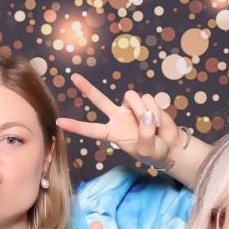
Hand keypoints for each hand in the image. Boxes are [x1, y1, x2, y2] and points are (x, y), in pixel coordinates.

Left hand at [56, 74, 182, 167]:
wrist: (169, 145)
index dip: (76, 126)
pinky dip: (154, 110)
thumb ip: (144, 136)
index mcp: (112, 133)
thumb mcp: (146, 150)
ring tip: (153, 126)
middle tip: (73, 77)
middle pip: (99, 100)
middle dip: (87, 88)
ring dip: (143, 111)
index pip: (91, 129)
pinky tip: (158, 121)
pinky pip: (147, 99)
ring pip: (131, 98)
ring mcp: (130, 108)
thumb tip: (145, 115)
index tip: (59, 121)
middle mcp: (118, 118)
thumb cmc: (153, 151)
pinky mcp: (144, 102)